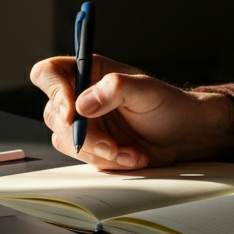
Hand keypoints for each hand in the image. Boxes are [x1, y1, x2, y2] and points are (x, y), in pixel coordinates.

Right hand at [30, 54, 233, 170]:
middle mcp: (80, 97)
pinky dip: (109, 162)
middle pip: (53, 114)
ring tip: (130, 151)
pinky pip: (86, 159)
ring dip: (99, 151)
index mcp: (88, 71)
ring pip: (66, 141)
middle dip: (82, 134)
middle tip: (109, 144)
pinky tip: (132, 157)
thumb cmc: (168, 104)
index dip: (53, 91)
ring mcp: (84, 124)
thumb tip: (82, 104)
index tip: (71, 112)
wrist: (184, 135)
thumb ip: (115, 89)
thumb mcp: (146, 89)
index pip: (49, 74)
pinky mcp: (91, 148)